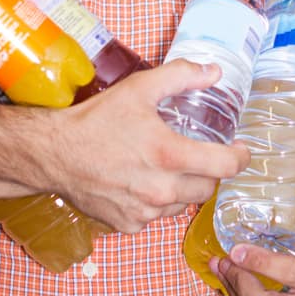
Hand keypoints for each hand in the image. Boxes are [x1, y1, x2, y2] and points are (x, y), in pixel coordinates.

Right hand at [43, 60, 249, 232]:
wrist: (53, 153)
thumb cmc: (95, 120)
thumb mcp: (140, 88)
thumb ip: (181, 76)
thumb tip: (213, 71)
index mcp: (170, 155)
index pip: (226, 166)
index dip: (241, 157)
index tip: (241, 150)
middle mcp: (161, 189)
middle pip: (208, 187)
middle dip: (210, 170)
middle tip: (201, 154)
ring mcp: (145, 211)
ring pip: (183, 203)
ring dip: (183, 187)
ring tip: (168, 166)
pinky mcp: (128, 224)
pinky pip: (156, 215)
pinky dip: (156, 201)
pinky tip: (142, 182)